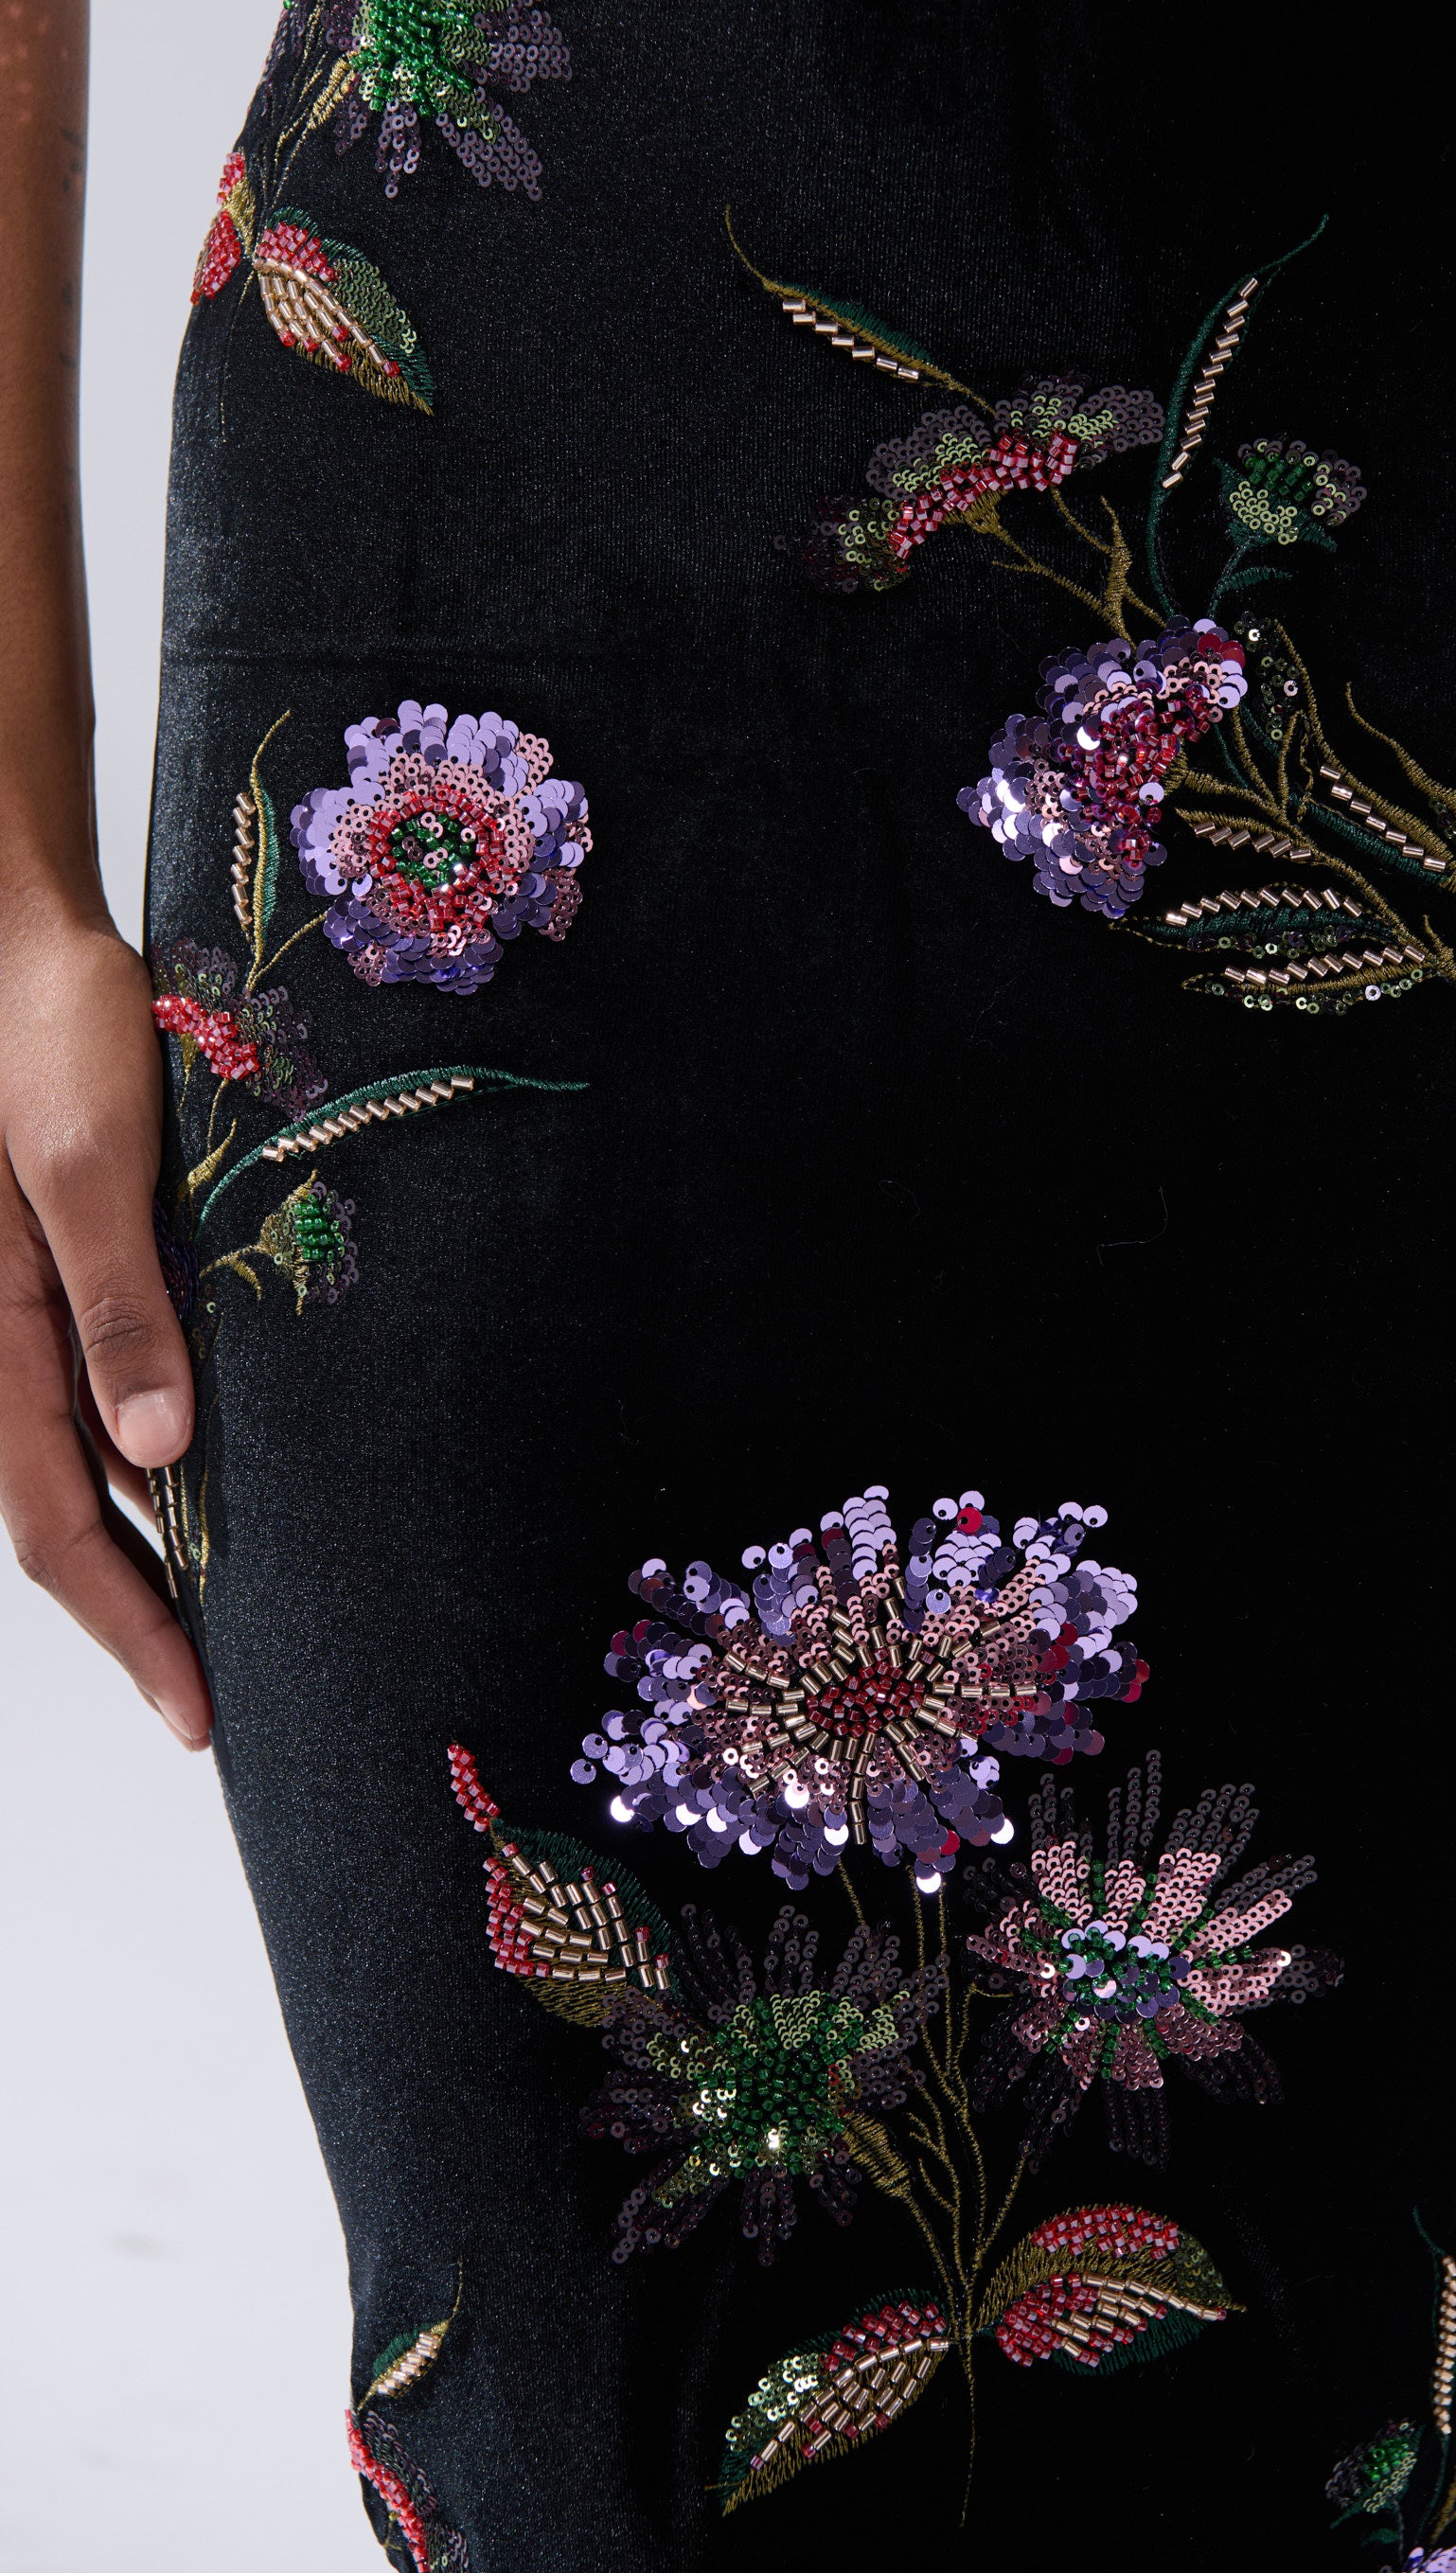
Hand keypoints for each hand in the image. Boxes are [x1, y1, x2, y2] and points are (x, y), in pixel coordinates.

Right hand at [0, 906, 208, 1746]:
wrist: (23, 938)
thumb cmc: (53, 1034)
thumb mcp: (89, 1167)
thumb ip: (117, 1307)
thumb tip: (156, 1458)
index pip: (55, 1527)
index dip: (127, 1628)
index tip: (196, 1714)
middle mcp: (4, 1337)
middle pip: (64, 1515)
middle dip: (139, 1614)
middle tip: (222, 1694)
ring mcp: (31, 1307)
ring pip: (82, 1461)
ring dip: (151, 1543)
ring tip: (234, 1611)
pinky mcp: (73, 1265)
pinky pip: (99, 1393)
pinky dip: (152, 1458)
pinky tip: (216, 1476)